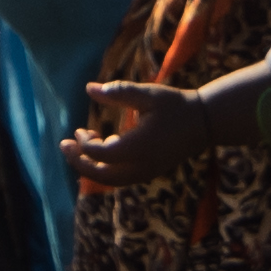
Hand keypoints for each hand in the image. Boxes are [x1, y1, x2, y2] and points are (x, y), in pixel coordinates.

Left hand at [69, 72, 252, 192]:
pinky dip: (105, 170)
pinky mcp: (150, 173)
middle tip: (64, 146)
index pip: (101, 155)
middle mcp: (141, 166)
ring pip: (110, 181)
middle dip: (79, 163)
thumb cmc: (176, 105)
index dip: (84, 145)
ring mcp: (147, 173)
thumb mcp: (148, 95)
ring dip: (91, 168)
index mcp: (139, 147)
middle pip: (101, 175)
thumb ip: (118, 92)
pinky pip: (121, 179)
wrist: (205, 123)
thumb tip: (89, 89)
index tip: (78, 130)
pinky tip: (99, 153)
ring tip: (79, 150)